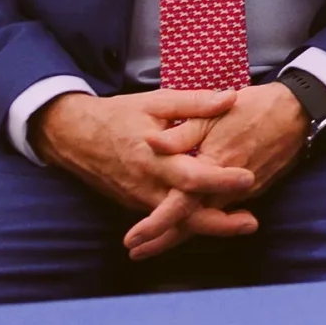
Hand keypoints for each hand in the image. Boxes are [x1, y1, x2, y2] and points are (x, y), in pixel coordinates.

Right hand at [30, 87, 257, 224]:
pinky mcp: (137, 204)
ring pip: (176, 222)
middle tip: (251, 224)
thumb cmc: (119, 116)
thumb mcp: (156, 102)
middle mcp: (146, 185)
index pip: (189, 176)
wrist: (75, 137)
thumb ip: (194, 103)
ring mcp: (140, 199)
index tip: (248, 177)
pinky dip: (190, 222)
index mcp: (153, 158)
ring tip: (244, 225)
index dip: (218, 179)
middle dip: (218, 223)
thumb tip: (231, 98)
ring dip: (209, 226)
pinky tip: (218, 220)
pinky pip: (166, 219)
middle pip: (184, 214)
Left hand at [123, 83, 309, 259]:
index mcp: (213, 167)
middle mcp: (228, 188)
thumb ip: (182, 133)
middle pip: (191, 223)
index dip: (155, 225)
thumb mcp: (214, 114)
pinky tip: (189, 222)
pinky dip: (203, 221)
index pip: (180, 206)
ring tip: (154, 243)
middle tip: (135, 253)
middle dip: (163, 241)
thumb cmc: (254, 108)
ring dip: (180, 234)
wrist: (299, 111)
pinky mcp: (253, 190)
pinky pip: (223, 211)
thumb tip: (150, 142)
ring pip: (207, 220)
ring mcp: (242, 193)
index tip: (131, 241)